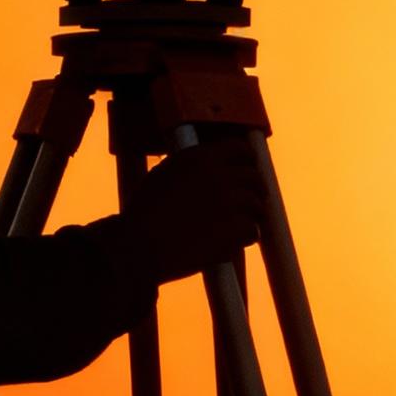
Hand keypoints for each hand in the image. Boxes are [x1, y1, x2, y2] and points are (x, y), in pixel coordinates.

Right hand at [124, 141, 263, 284]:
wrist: (138, 245)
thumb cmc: (143, 213)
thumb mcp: (163, 174)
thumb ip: (190, 166)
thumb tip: (209, 165)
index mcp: (201, 157)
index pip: (241, 149)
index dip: (248, 161)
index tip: (248, 171)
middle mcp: (220, 175)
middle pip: (255, 178)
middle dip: (254, 191)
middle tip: (249, 203)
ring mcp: (230, 202)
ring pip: (257, 206)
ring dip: (250, 216)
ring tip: (238, 225)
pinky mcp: (235, 229)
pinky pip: (252, 231)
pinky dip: (245, 238)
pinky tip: (232, 242)